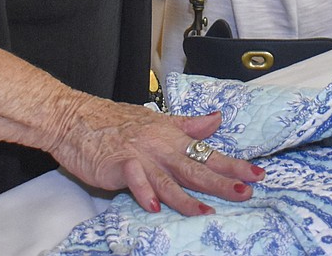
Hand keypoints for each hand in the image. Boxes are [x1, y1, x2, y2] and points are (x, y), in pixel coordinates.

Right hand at [46, 93, 262, 215]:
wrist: (73, 118)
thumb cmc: (112, 123)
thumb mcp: (154, 119)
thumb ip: (187, 126)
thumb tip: (216, 120)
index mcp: (168, 134)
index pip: (205, 151)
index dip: (232, 164)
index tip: (258, 174)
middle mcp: (158, 144)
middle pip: (194, 166)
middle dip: (221, 181)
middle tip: (246, 191)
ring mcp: (138, 154)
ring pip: (167, 179)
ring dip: (187, 197)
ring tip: (206, 213)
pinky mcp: (117, 163)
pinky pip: (134, 179)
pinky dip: (144, 192)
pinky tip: (155, 207)